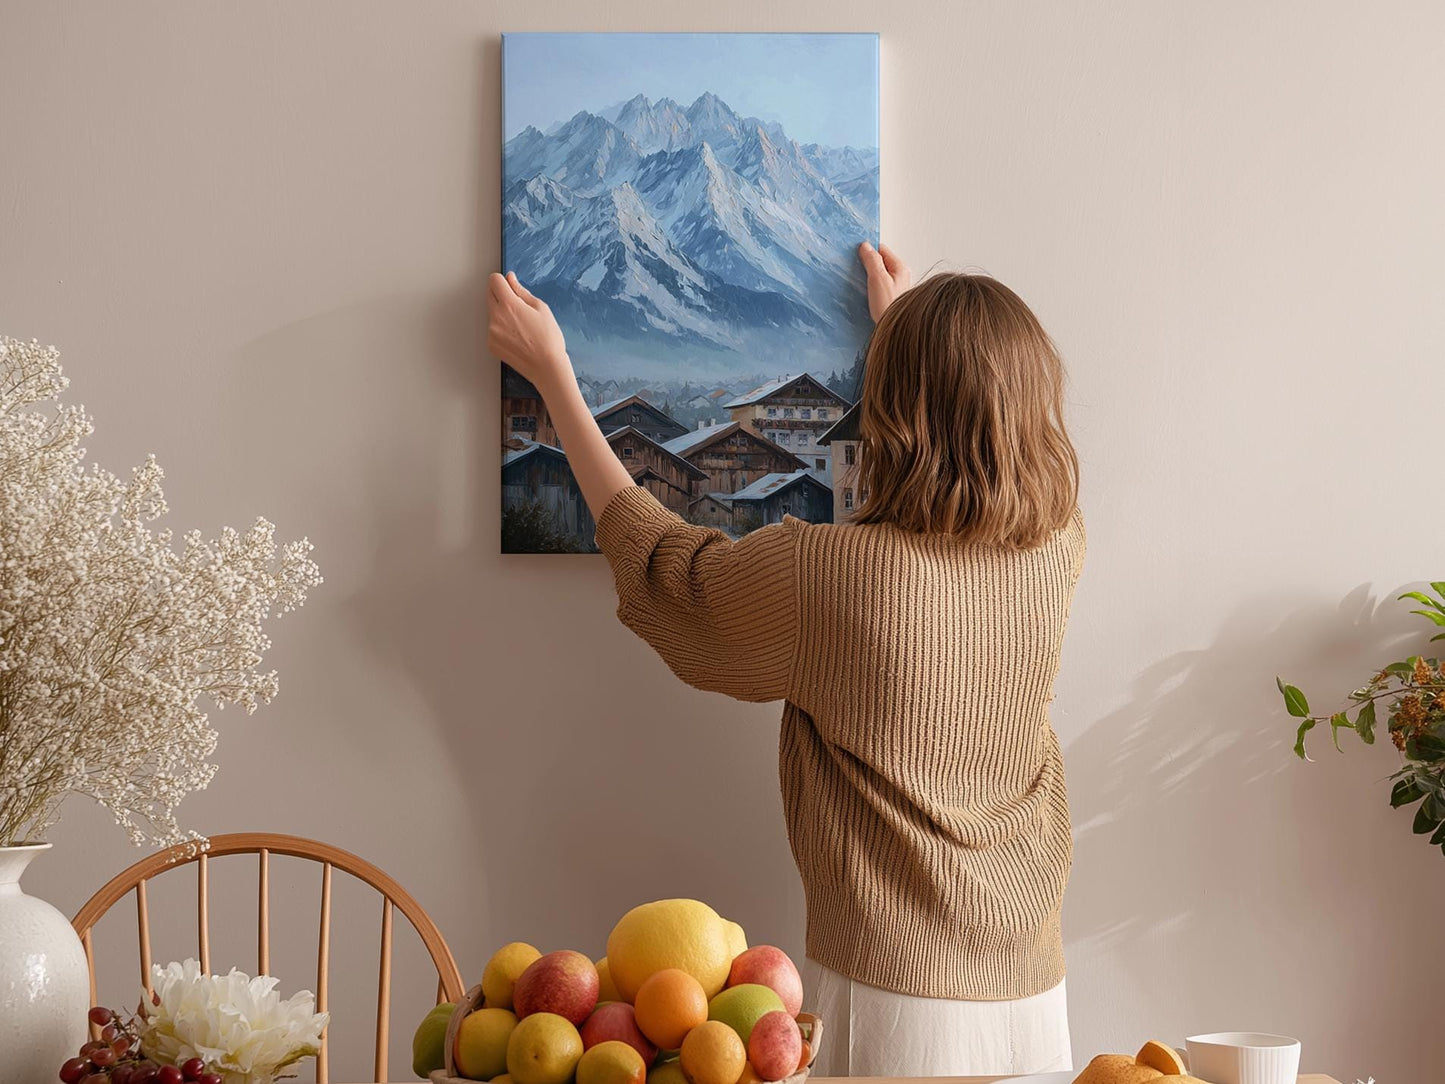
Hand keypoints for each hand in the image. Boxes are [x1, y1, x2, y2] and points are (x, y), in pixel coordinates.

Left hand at [487, 272, 572, 389]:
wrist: (547, 367)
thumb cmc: (549, 339)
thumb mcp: (541, 308)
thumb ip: (521, 291)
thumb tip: (510, 279)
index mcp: (509, 305)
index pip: (494, 280)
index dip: (503, 281)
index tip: (509, 286)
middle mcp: (496, 317)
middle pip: (489, 294)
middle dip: (501, 295)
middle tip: (519, 306)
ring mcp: (491, 332)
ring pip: (492, 313)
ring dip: (501, 313)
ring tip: (521, 326)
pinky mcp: (491, 344)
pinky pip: (493, 329)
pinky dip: (501, 329)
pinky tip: (517, 337)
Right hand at [857, 241, 911, 321]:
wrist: (895, 331)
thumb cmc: (889, 307)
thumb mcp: (878, 279)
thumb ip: (872, 261)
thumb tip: (865, 246)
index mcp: (900, 268)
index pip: (882, 250)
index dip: (868, 250)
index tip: (856, 254)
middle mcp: (900, 277)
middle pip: (880, 262)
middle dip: (867, 264)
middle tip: (856, 268)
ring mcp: (896, 288)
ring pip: (879, 274)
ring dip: (868, 276)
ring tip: (859, 282)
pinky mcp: (890, 298)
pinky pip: (878, 286)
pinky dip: (870, 287)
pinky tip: (865, 293)